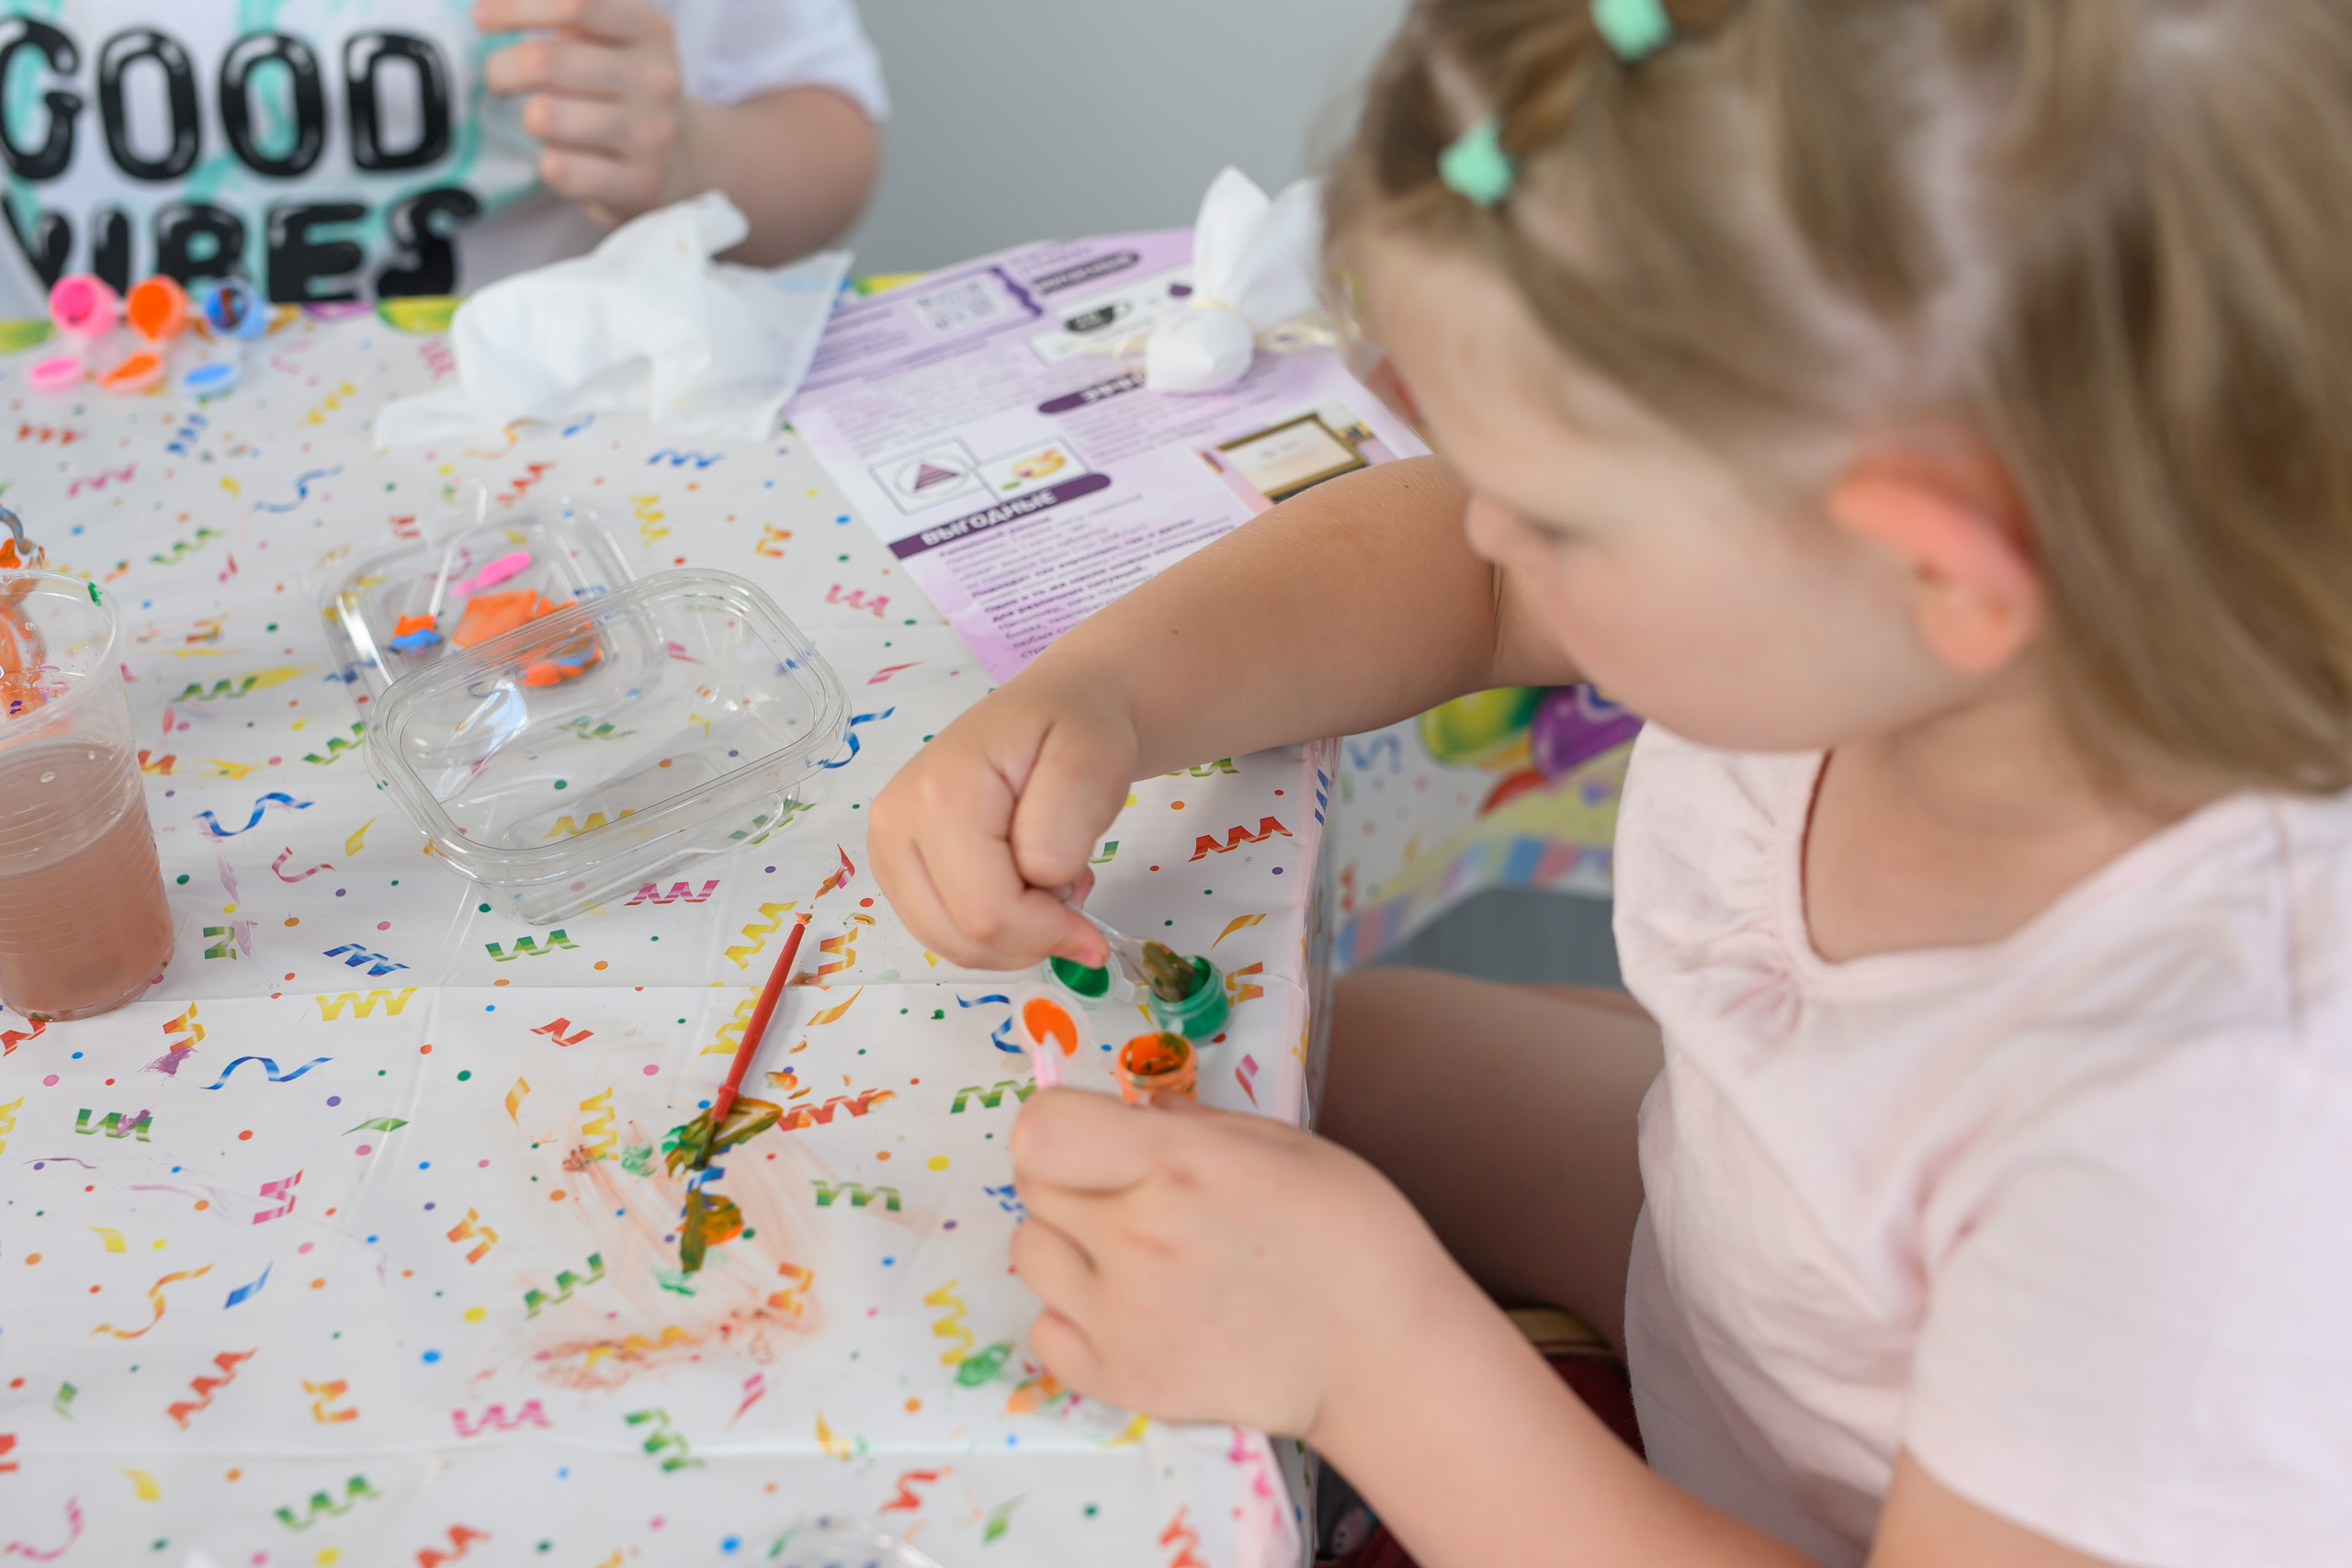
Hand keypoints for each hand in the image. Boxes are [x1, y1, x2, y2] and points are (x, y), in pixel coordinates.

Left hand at [477, 0, 693, 226]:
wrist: (681, 161)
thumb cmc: (622, 88)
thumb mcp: (610, 35)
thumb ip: (565, 9)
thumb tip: (489, 6)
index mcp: (651, 29)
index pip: (573, 2)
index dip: (514, 6)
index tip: (481, 19)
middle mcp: (658, 79)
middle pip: (544, 61)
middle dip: (501, 69)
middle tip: (500, 79)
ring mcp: (653, 135)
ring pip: (545, 116)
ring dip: (529, 119)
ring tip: (542, 120)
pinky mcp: (640, 184)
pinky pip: (558, 169)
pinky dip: (548, 165)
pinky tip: (566, 159)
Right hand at [867, 665, 1138, 969]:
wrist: (1052, 711)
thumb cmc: (1072, 732)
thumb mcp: (1092, 761)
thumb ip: (1065, 824)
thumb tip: (1042, 884)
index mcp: (938, 793)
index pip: (988, 912)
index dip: (1049, 929)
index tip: (1089, 901)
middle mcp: (895, 823)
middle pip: (964, 937)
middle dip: (1032, 934)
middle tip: (1070, 882)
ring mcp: (886, 848)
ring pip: (951, 946)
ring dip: (1014, 936)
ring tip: (1046, 879)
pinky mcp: (894, 869)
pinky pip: (944, 936)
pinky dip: (992, 932)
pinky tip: (1020, 887)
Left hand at [1008, 1088, 1470, 1441]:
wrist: (1383, 1358)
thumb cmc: (1352, 1239)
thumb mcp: (1283, 1145)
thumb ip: (1192, 1122)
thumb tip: (1134, 1108)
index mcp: (1180, 1168)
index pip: (1041, 1130)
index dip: (1059, 1121)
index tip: (1093, 1131)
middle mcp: (1137, 1241)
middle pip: (1031, 1183)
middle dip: (1069, 1173)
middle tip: (1126, 1188)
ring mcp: (1122, 1319)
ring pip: (1030, 1253)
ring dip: (1068, 1242)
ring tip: (1131, 1250)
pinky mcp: (1121, 1379)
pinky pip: (1046, 1328)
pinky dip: (1075, 1315)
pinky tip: (1130, 1307)